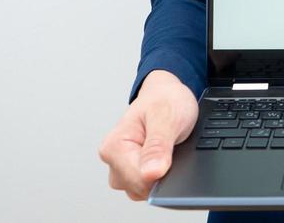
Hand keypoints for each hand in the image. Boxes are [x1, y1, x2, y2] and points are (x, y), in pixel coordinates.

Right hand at [98, 70, 199, 200]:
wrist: (166, 94)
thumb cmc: (164, 99)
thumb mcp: (166, 116)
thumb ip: (158, 146)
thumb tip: (151, 173)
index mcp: (114, 146)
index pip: (137, 180)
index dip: (160, 174)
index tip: (171, 157)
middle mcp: (112, 160)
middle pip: (140, 188)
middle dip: (160, 173)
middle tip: (169, 146)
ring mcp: (121, 169)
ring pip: (144, 190)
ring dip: (160, 174)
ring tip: (166, 147)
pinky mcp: (132, 173)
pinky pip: (148, 186)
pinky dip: (160, 175)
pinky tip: (165, 157)